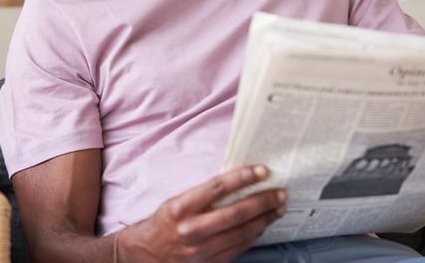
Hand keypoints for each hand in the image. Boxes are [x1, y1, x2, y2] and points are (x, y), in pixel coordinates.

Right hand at [115, 165, 286, 262]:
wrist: (144, 255)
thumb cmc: (164, 223)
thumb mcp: (177, 202)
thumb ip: (205, 194)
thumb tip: (240, 181)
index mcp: (180, 208)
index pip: (218, 187)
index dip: (244, 177)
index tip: (263, 171)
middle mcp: (189, 230)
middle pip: (235, 213)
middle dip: (263, 201)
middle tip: (280, 192)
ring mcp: (199, 251)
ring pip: (241, 233)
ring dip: (264, 219)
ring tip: (278, 208)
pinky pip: (238, 249)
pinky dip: (254, 236)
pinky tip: (263, 226)